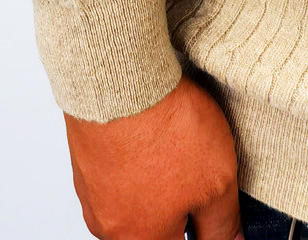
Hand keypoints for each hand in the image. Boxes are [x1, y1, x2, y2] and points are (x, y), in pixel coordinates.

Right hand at [64, 74, 241, 239]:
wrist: (118, 82)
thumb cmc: (163, 130)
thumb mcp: (216, 181)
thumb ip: (221, 222)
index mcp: (142, 239)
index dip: (200, 227)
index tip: (207, 205)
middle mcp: (111, 225)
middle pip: (153, 225)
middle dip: (178, 203)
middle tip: (195, 168)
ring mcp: (93, 192)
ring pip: (134, 196)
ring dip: (156, 178)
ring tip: (175, 144)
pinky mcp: (85, 159)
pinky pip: (116, 169)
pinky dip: (135, 156)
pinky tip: (152, 131)